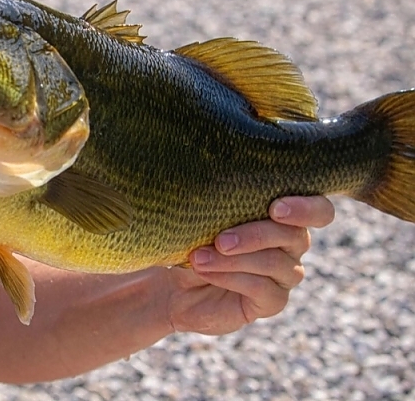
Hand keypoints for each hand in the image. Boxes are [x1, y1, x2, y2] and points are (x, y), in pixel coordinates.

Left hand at [165, 196, 333, 334]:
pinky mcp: (273, 301)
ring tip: (199, 258)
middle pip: (296, 236)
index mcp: (284, 217)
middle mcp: (292, 245)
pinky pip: (262, 288)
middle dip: (256, 235)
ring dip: (234, 259)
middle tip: (221, 240)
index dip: (306, 208)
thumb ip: (222, 207)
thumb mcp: (205, 221)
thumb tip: (216, 193)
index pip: (318, 210)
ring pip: (275, 263)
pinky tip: (206, 272)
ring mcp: (285, 275)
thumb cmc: (195, 241)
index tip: (275, 208)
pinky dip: (230, 278)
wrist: (176, 285)